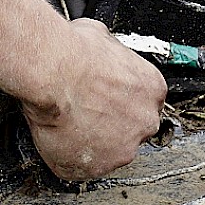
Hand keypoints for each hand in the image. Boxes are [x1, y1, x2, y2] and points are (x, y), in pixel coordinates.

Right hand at [21, 19, 165, 182]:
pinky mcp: (96, 167)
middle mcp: (145, 122)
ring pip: (110, 151)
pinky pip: (84, 167)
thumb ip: (112, 57)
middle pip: (133, 129)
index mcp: (152, 89)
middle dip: (112, 124)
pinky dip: (71, 156)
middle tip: (85, 112)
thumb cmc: (74, 51)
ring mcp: (123, 148)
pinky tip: (58, 136)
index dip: (122, 102)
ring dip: (92, 142)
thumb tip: (103, 53)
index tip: (106, 100)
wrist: (52, 71)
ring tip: (67, 123)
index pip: (145, 103)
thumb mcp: (103, 37)